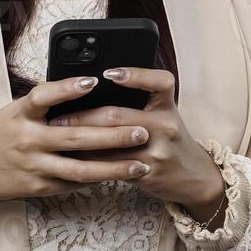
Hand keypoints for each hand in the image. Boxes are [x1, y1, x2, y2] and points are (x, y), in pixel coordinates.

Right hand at [0, 73, 154, 227]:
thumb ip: (43, 105)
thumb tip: (86, 91)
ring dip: (114, 167)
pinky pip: (73, 183)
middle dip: (113, 135)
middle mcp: (27, 140)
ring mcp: (34, 166)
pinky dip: (98, 178)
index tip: (92, 81)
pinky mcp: (38, 187)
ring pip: (81, 169)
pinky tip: (119, 175)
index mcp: (20, 114)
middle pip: (76, 137)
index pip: (43, 95)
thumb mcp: (13, 112)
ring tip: (141, 163)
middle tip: (141, 131)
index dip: (67, 88)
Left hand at [49, 67, 228, 225]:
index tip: (109, 73)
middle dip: (83, 116)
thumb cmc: (170, 139)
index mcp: (168, 106)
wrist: (193, 176)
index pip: (159, 82)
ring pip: (109, 144)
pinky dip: (89, 160)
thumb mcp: (164, 115)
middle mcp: (165, 126)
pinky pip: (111, 165)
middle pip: (118, 115)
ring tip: (57, 135)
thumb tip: (92, 90)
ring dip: (79, 140)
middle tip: (58, 116)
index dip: (135, 75)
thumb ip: (140, 102)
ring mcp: (156, 151)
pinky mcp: (146, 173)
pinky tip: (72, 156)